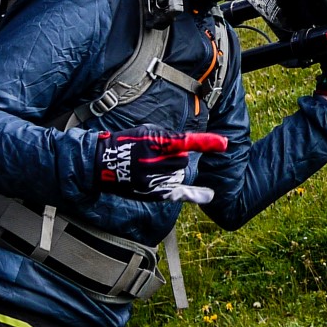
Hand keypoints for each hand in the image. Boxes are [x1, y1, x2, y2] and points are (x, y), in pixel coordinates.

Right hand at [93, 125, 227, 202]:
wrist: (102, 164)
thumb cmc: (126, 143)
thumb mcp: (146, 131)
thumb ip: (169, 138)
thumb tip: (187, 146)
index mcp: (154, 145)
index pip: (185, 142)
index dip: (206, 143)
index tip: (225, 144)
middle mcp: (155, 164)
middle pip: (182, 160)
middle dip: (173, 157)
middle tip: (154, 156)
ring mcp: (153, 181)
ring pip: (179, 174)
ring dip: (171, 169)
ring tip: (150, 167)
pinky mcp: (152, 193)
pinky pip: (177, 193)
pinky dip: (194, 195)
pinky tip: (209, 195)